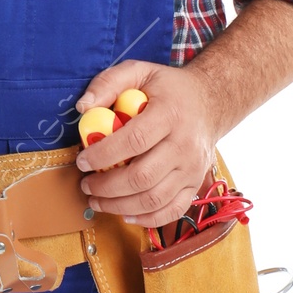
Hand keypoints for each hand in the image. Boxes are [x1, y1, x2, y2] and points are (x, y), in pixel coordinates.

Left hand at [74, 58, 218, 231]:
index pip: (133, 141)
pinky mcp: (195, 184)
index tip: (82, 161)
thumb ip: (108, 83)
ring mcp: (192, 168)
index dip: (103, 155)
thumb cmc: (168, 89)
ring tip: (97, 200)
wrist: (210, 102)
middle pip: (142, 177)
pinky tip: (124, 213)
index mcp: (170, 114)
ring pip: (153, 199)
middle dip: (106, 187)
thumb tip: (83, 107)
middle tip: (86, 184)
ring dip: (119, 206)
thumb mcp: (140, 72)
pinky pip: (171, 211)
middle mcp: (184, 145)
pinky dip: (146, 219)